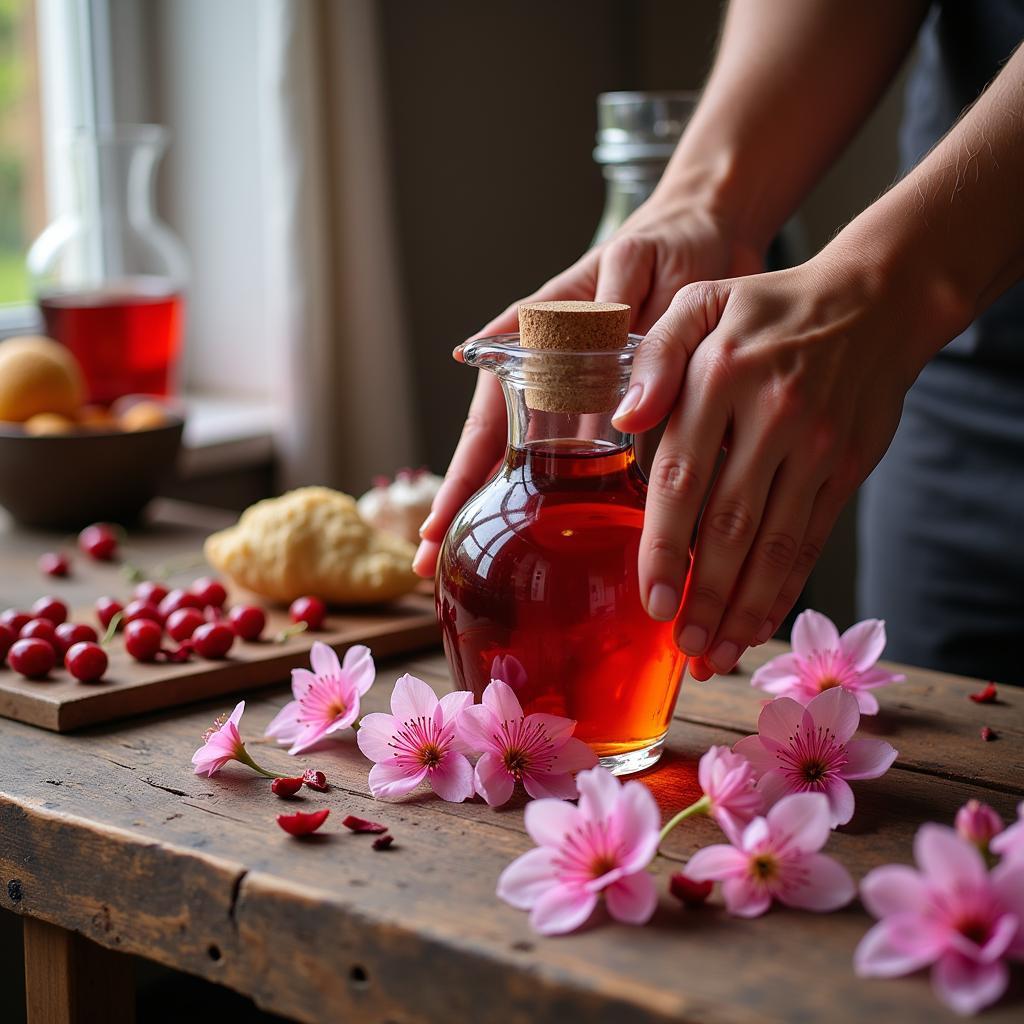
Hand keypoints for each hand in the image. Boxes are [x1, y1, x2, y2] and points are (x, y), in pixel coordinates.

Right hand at [413, 198, 761, 575]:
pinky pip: (610, 471)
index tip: (432, 532)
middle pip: (504, 461)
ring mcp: (594, 409)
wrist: (718, 237)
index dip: (458, 481)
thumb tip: (497, 361)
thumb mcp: (626, 267)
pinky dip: (595, 507)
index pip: (485, 425)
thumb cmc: (664, 242)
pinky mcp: (636, 419)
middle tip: (441, 570)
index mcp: (536, 348)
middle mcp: (557, 386)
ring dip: (526, 521)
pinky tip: (592, 549)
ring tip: (503, 571)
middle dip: (474, 515)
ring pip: (550, 475)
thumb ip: (592, 315)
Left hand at [613, 253, 921, 678]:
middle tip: (679, 644)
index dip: (662, 546)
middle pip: (729, 524)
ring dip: (744, 606)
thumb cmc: (765, 310)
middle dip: (703, 595)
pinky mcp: (846, 466)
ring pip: (774, 542)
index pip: (680, 477)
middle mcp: (771, 415)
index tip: (649, 598)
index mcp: (720, 376)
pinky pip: (811, 537)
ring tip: (715, 653)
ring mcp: (816, 445)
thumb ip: (654, 354)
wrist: (873, 301)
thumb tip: (623, 417)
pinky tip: (761, 621)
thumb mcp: (701, 302)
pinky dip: (785, 585)